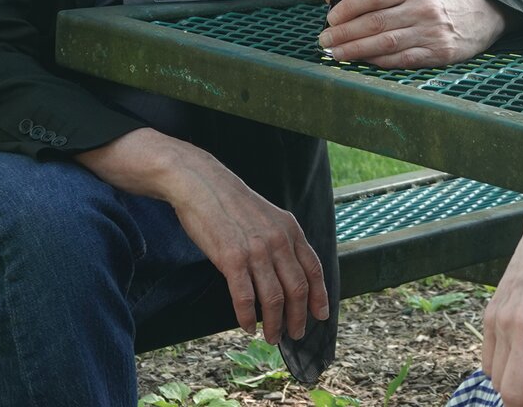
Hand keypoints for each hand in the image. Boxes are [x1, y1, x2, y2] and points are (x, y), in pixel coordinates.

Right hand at [76, 130, 329, 344]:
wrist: (201, 184)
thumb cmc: (232, 203)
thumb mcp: (268, 216)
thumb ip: (282, 240)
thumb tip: (290, 270)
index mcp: (290, 229)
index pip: (314, 269)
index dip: (319, 296)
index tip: (321, 316)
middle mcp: (278, 240)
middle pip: (297, 289)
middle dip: (299, 317)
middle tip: (295, 334)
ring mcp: (256, 250)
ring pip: (274, 298)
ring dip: (275, 323)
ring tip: (272, 337)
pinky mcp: (231, 258)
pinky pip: (245, 297)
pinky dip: (248, 317)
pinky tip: (248, 327)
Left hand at [318, 0, 506, 66]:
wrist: (479, 16)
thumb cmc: (434, 4)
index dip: (348, 7)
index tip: (330, 18)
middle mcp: (422, 8)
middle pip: (376, 22)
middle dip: (345, 33)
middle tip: (325, 40)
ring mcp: (431, 32)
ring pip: (386, 43)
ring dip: (356, 50)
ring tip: (336, 54)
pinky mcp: (438, 53)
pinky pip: (402, 60)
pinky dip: (379, 61)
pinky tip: (363, 62)